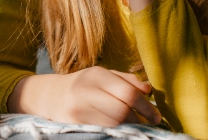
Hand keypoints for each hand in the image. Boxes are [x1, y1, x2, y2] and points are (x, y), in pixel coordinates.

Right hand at [9, 67, 160, 126]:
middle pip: (121, 111)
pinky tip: (121, 130)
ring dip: (129, 128)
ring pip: (113, 124)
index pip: (127, 92)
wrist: (50, 97)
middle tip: (150, 123)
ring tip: (136, 126)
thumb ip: (126, 80)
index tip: (156, 115)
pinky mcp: (73, 125)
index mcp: (95, 75)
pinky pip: (102, 131)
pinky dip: (115, 132)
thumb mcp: (102, 75)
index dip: (146, 106)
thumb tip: (148, 90)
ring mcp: (77, 110)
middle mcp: (85, 91)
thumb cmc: (83, 85)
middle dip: (140, 119)